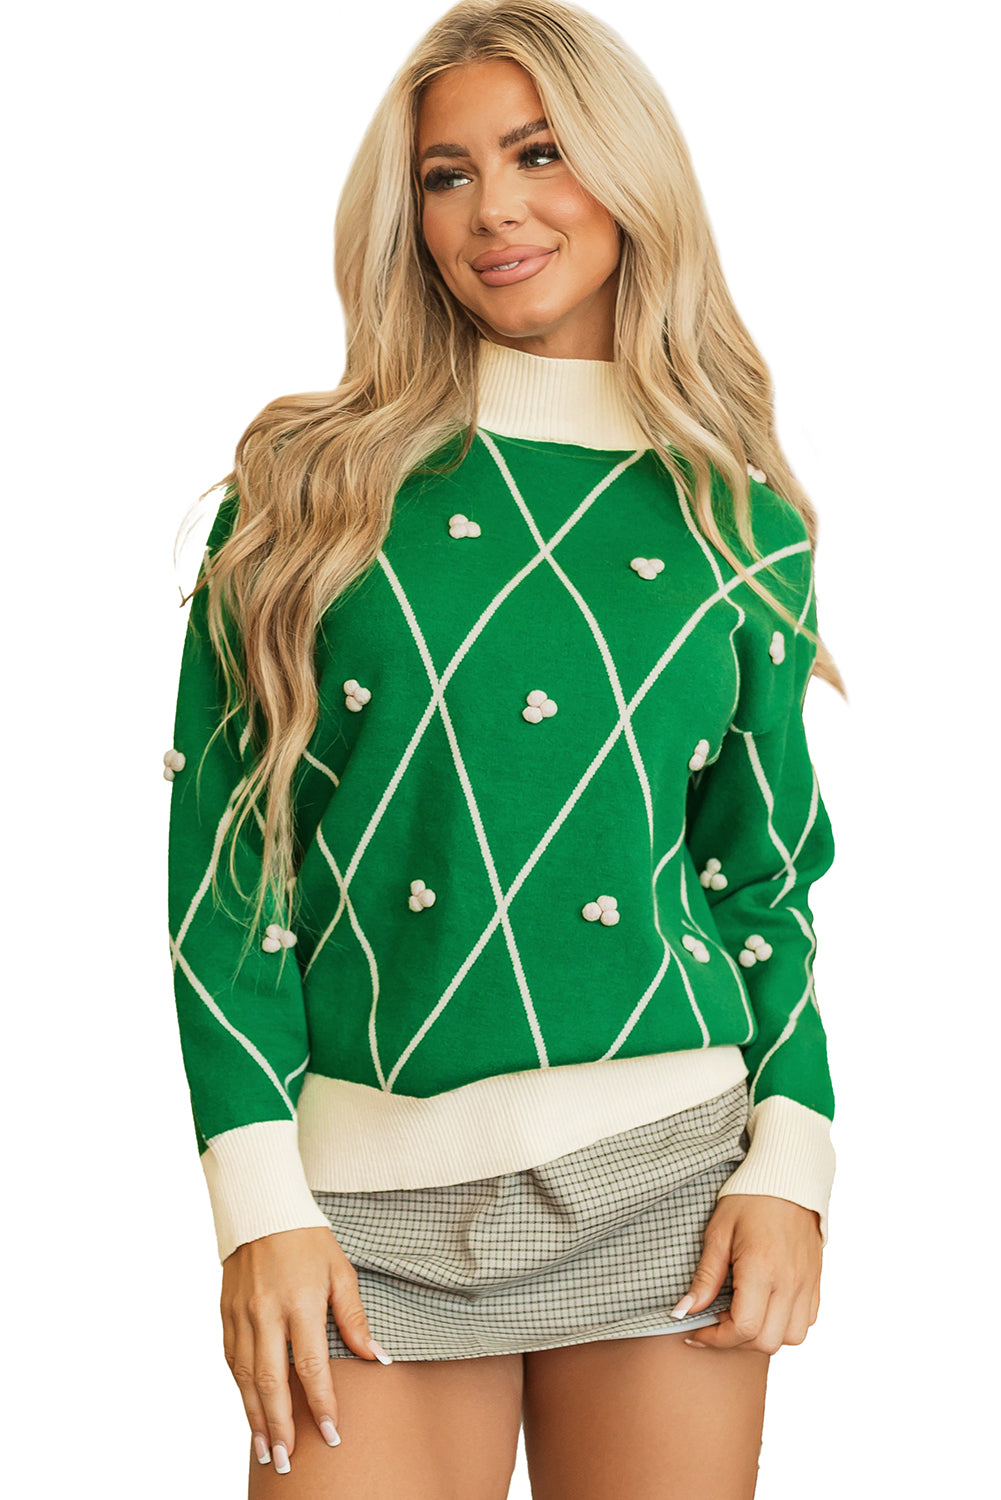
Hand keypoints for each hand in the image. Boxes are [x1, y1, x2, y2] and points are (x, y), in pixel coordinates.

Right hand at [220, 1225, 387, 1471]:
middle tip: (288, 1461)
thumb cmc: (307, 1238)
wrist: (262, 1207)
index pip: (311, 1366)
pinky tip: (248, 1411)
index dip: (321, 1404)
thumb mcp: (340, 1271)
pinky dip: (240, 1389)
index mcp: (301, 1302)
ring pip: (246, 1377)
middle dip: (281, 1426)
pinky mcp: (225, 1312)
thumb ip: (353, 1318)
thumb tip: (376, 1357)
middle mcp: (266, 1312)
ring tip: (266, 1450)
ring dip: (255, 1418)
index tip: (331, 1434)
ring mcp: (241, 1314)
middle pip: (272, 1382)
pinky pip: (231, 1359)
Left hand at [672, 1193, 822, 1353]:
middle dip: (737, 1341)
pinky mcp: (816, 1281)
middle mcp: (790, 1281)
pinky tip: (766, 1306)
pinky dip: (785, 1324)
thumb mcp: (718, 1233)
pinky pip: (806, 1321)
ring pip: (791, 1337)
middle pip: (767, 1342)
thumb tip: (684, 1311)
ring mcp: (807, 1283)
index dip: (716, 1339)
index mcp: (762, 1268)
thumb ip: (705, 1277)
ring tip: (744, 1314)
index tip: (697, 1332)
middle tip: (718, 1320)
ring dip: (764, 1336)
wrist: (786, 1177)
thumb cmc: (748, 1199)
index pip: (744, 1328)